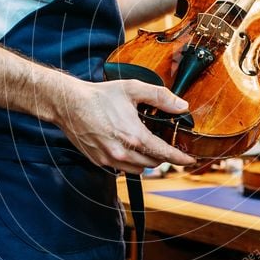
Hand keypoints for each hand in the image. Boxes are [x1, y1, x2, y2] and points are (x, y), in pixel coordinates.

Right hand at [56, 77, 194, 173]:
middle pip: (153, 163)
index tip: (189, 160)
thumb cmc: (99, 96)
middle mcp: (122, 152)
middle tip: (166, 146)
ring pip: (139, 170)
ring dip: (147, 161)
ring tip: (147, 146)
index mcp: (134, 136)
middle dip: (163, 156)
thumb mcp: (133, 89)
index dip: (180, 158)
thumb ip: (160, 97)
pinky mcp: (99, 161)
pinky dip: (130, 162)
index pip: (165, 154)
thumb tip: (181, 106)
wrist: (69, 104)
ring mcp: (109, 159)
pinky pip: (122, 169)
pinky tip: (128, 147)